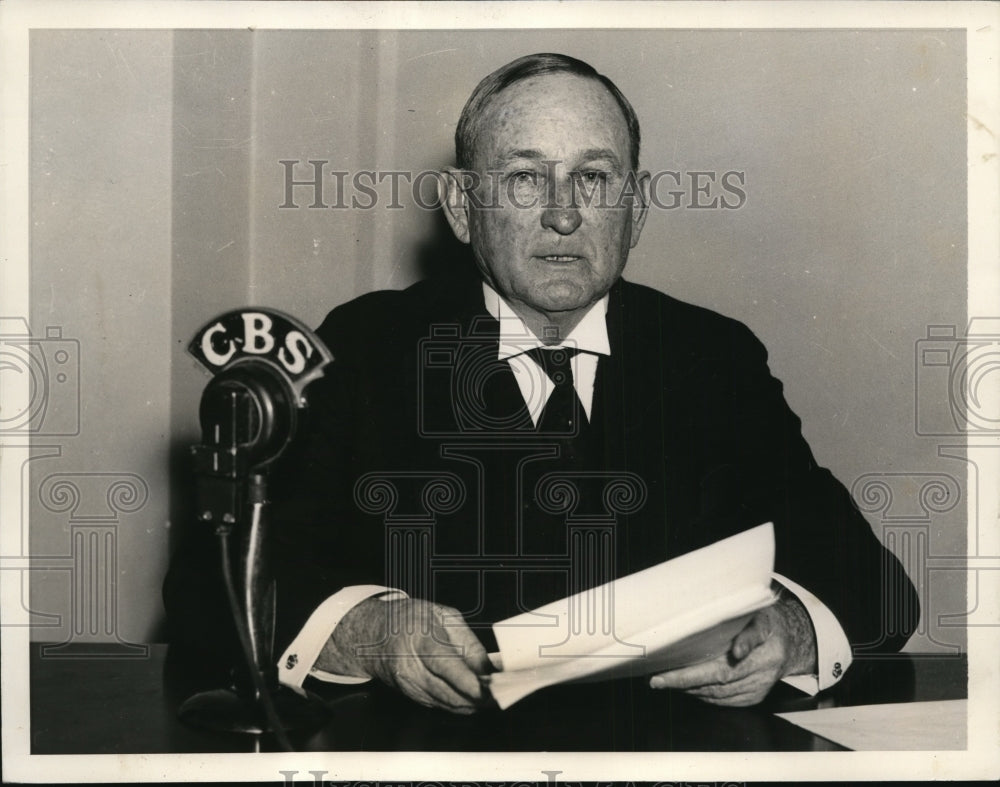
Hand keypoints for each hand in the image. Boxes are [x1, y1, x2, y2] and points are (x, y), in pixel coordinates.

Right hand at [317, 597, 492, 713]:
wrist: (374, 633)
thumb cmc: (410, 619)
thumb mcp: (443, 615)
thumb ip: (467, 641)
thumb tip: (487, 666)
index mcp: (419, 639)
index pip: (445, 665)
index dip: (468, 681)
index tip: (489, 689)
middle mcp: (409, 666)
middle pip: (447, 691)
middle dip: (476, 697)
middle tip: (500, 696)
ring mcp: (408, 684)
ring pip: (445, 702)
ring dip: (470, 704)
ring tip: (492, 698)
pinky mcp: (411, 695)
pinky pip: (439, 704)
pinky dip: (458, 703)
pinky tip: (472, 698)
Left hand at [648, 592, 816, 706]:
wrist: (788, 639)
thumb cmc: (765, 619)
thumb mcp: (758, 614)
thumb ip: (747, 631)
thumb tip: (737, 650)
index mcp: (767, 649)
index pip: (727, 667)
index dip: (700, 673)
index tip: (674, 676)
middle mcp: (764, 673)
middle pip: (718, 683)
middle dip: (684, 682)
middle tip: (658, 679)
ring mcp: (759, 689)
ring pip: (718, 694)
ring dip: (690, 689)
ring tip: (665, 681)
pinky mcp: (753, 698)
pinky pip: (723, 701)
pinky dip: (702, 694)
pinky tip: (687, 686)